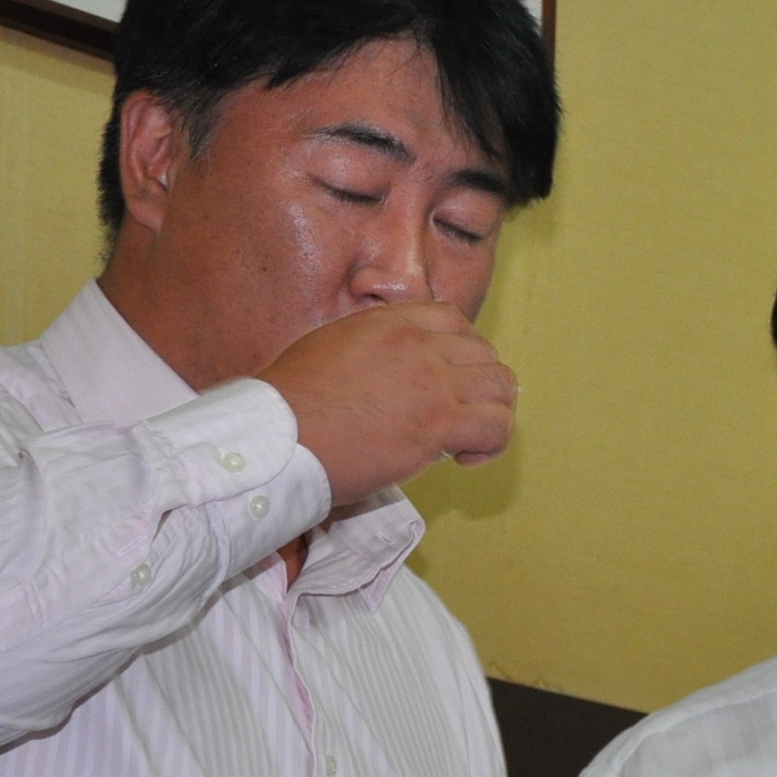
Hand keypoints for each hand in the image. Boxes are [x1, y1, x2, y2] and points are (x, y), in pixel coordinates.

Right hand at [258, 302, 516, 506]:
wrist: (274, 438)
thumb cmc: (288, 406)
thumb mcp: (326, 348)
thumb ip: (368, 349)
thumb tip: (389, 376)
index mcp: (387, 322)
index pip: (452, 319)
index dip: (463, 350)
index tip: (451, 379)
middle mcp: (416, 343)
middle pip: (483, 352)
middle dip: (481, 384)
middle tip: (462, 414)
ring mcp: (432, 381)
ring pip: (501, 386)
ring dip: (493, 412)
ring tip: (468, 438)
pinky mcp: (438, 423)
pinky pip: (496, 425)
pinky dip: (492, 443)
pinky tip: (464, 458)